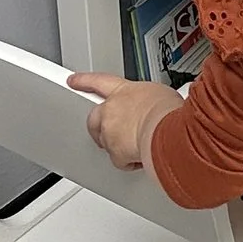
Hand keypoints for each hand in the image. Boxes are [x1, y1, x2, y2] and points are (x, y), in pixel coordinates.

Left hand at [67, 74, 181, 170]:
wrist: (167, 129)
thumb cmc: (169, 111)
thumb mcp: (161, 94)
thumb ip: (149, 99)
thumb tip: (157, 103)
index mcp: (124, 91)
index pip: (99, 81)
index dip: (84, 81)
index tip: (73, 80)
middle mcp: (113, 109)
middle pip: (94, 116)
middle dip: (97, 123)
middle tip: (108, 129)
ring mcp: (110, 131)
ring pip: (105, 140)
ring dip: (118, 144)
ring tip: (138, 144)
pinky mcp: (114, 151)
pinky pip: (119, 160)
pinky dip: (129, 161)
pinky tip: (142, 157)